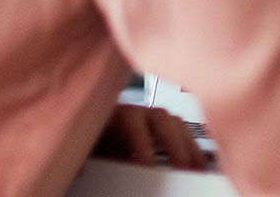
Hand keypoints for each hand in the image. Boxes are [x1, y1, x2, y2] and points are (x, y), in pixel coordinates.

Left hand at [92, 103, 206, 169]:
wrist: (98, 135)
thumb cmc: (93, 140)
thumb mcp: (83, 148)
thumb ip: (81, 158)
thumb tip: (80, 168)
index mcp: (117, 112)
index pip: (133, 120)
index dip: (142, 141)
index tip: (147, 164)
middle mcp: (140, 111)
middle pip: (163, 119)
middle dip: (173, 144)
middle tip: (181, 167)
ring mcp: (156, 118)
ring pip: (178, 125)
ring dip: (188, 146)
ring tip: (195, 169)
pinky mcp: (166, 129)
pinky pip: (185, 134)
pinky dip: (193, 149)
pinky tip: (199, 165)